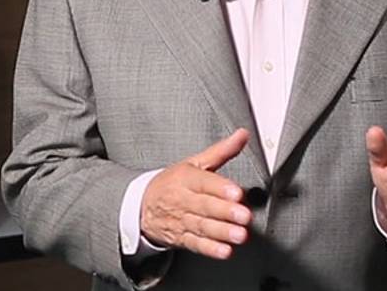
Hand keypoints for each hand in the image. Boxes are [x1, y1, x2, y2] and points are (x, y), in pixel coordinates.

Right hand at [140, 128, 252, 259]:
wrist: (142, 206)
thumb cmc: (173, 183)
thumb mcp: (194, 163)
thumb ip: (221, 151)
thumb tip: (242, 135)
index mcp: (186, 178)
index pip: (203, 182)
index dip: (220, 188)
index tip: (237, 192)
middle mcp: (183, 200)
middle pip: (205, 206)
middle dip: (225, 211)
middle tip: (243, 215)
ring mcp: (182, 220)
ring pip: (202, 226)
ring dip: (222, 232)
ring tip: (239, 235)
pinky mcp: (181, 238)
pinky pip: (195, 244)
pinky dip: (210, 249)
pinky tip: (224, 251)